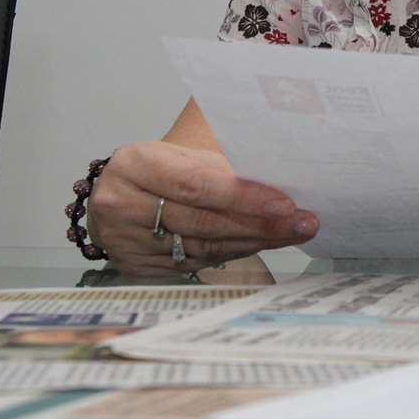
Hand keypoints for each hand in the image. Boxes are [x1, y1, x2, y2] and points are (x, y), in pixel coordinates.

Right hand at [86, 141, 317, 274]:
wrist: (116, 193)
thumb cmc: (158, 169)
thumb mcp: (180, 153)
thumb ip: (220, 166)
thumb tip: (276, 183)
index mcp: (135, 164)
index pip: (196, 184)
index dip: (242, 196)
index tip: (285, 203)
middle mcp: (123, 204)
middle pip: (202, 221)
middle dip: (259, 224)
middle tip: (302, 223)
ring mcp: (126, 240)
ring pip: (202, 247)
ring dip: (253, 242)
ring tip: (291, 234)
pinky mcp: (136, 265)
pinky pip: (195, 263)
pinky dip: (232, 253)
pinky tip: (260, 245)